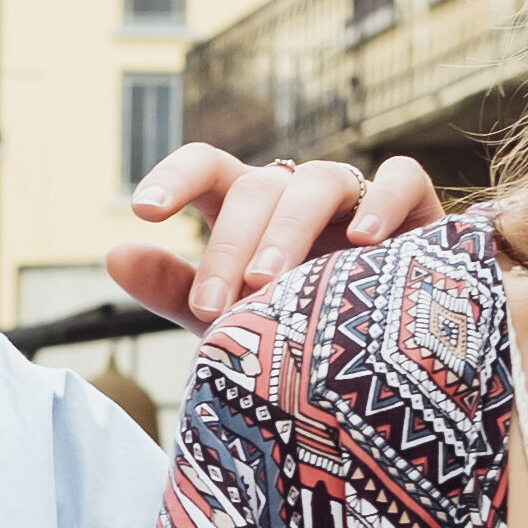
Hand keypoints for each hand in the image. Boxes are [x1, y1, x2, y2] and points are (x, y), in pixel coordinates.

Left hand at [110, 144, 446, 334]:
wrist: (385, 359)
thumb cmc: (299, 329)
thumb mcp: (233, 318)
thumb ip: (175, 290)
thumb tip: (115, 255)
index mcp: (247, 209)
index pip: (207, 167)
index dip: (174, 178)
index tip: (143, 211)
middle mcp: (295, 193)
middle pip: (258, 187)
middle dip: (230, 246)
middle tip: (216, 305)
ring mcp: (353, 195)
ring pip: (318, 182)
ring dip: (289, 230)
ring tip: (271, 282)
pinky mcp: (413, 206)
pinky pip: (399, 178)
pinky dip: (382, 201)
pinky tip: (365, 241)